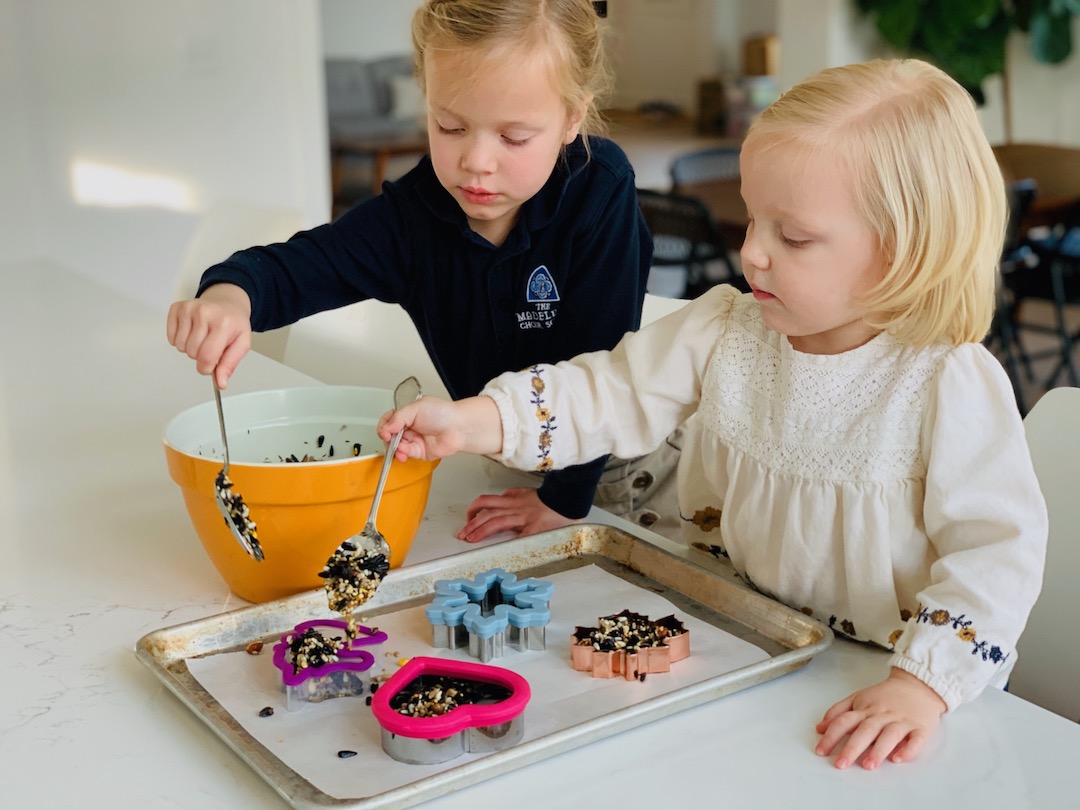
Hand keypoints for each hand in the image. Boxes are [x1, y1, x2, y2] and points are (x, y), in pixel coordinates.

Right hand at [166, 284, 252, 388]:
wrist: (227, 303)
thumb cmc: (234, 323)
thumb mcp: (241, 344)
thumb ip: (230, 365)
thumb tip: (220, 383)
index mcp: (223, 323)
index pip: (207, 356)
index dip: (206, 368)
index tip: (211, 366)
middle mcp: (204, 313)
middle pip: (192, 353)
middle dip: (201, 356)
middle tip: (210, 344)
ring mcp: (189, 309)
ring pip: (180, 346)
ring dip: (190, 348)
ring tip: (202, 337)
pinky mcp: (177, 308)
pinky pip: (171, 337)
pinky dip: (179, 339)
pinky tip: (192, 331)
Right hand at [378, 395, 502, 460]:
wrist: (459, 427)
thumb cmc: (443, 413)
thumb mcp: (416, 408)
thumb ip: (398, 417)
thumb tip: (386, 427)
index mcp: (407, 414)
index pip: (388, 421)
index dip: (384, 426)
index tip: (384, 431)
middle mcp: (409, 427)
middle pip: (390, 435)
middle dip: (388, 438)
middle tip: (389, 438)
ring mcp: (414, 440)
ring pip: (396, 447)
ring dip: (394, 448)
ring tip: (398, 447)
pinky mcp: (420, 452)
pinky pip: (406, 454)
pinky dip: (403, 453)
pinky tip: (404, 450)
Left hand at [458, 487, 580, 542]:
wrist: (566, 499)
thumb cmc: (550, 499)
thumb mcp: (528, 492)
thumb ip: (515, 494)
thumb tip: (504, 496)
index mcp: (513, 499)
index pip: (488, 502)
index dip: (475, 510)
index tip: (468, 517)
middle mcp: (514, 506)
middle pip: (486, 511)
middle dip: (471, 522)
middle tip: (462, 533)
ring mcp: (522, 517)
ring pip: (494, 520)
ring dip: (479, 530)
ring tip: (469, 538)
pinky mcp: (532, 528)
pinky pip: (516, 537)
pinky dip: (506, 543)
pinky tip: (496, 550)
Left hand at [815, 667, 945, 769]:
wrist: (917, 685)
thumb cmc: (885, 695)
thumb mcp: (858, 698)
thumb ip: (838, 712)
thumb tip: (820, 728)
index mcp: (865, 708)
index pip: (844, 721)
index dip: (831, 736)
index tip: (820, 751)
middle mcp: (882, 715)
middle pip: (865, 730)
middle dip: (852, 748)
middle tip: (841, 764)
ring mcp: (902, 721)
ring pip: (890, 735)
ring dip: (879, 750)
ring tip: (868, 766)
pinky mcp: (921, 728)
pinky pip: (916, 740)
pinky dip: (908, 749)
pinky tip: (898, 759)